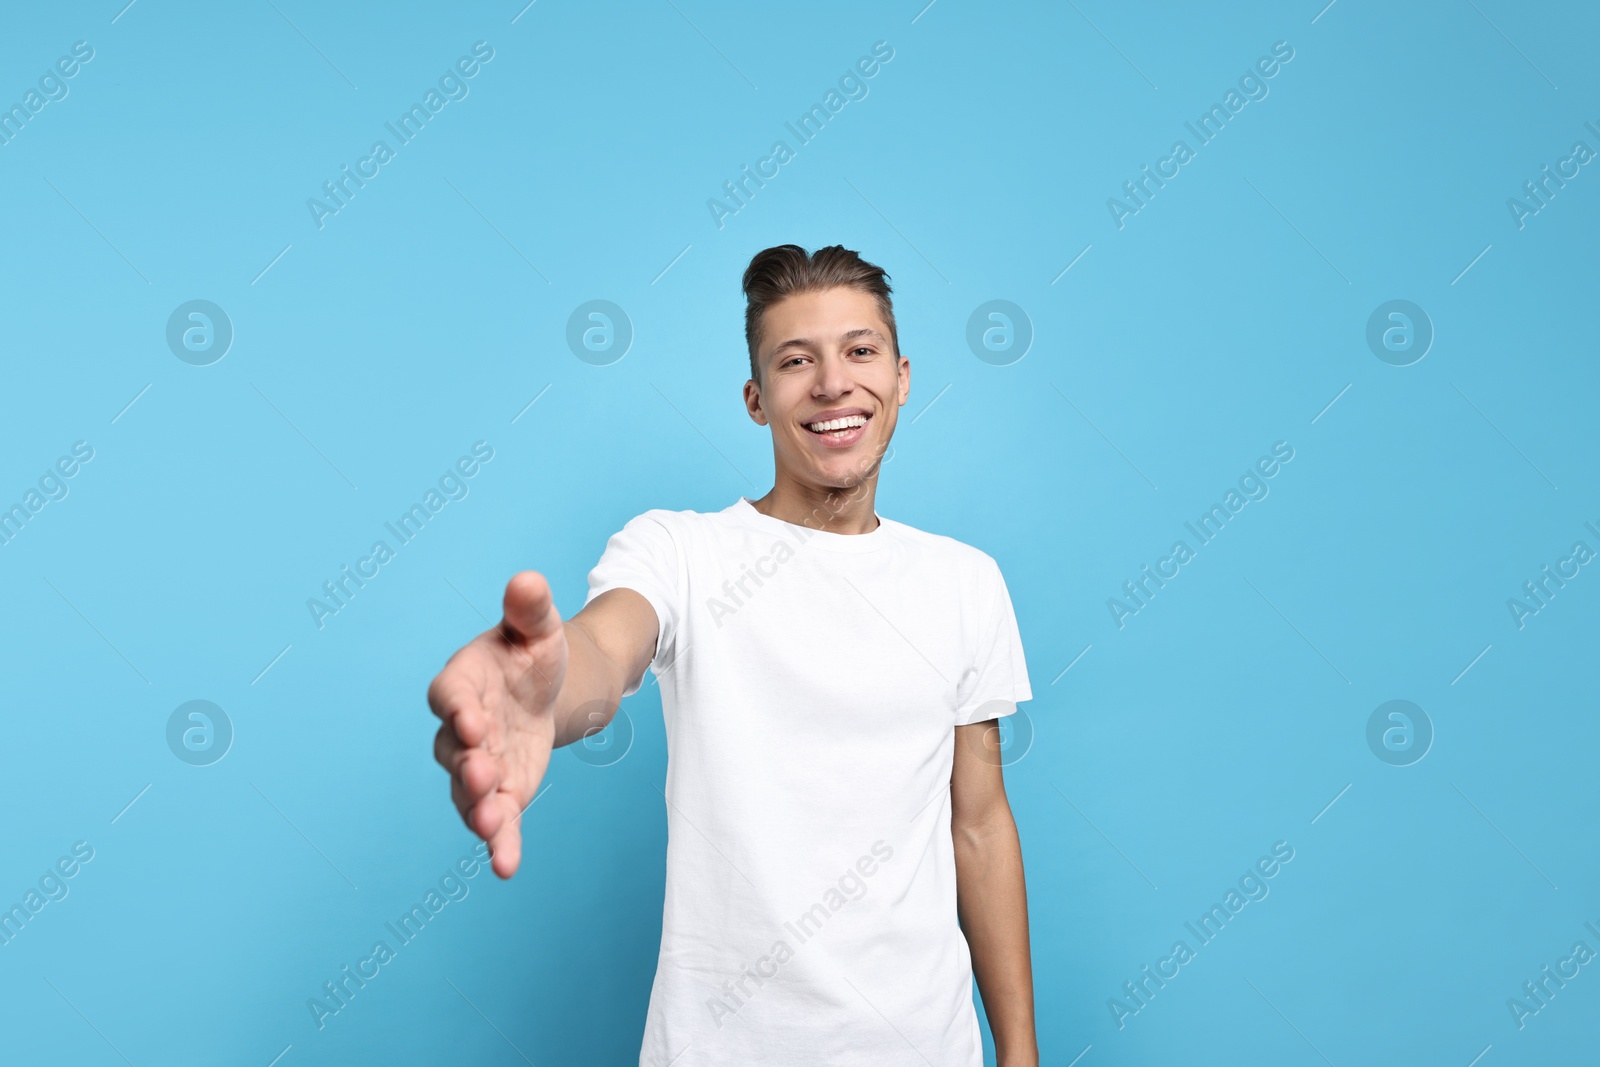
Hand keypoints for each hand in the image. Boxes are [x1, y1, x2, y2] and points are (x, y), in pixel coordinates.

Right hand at [429, 571, 566, 877]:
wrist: (542, 688)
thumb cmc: (529, 651)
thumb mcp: (538, 627)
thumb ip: (529, 608)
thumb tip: (527, 580)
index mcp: (462, 681)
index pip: (449, 696)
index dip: (458, 709)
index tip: (472, 722)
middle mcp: (460, 728)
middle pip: (454, 751)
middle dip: (468, 766)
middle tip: (485, 778)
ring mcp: (477, 764)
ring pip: (467, 793)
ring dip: (478, 812)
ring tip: (492, 829)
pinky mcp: (501, 793)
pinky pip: (496, 820)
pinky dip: (500, 843)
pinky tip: (505, 866)